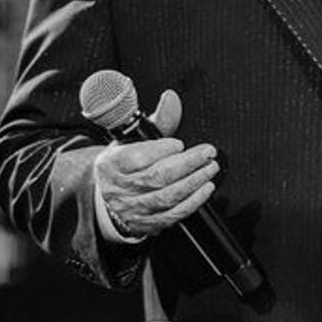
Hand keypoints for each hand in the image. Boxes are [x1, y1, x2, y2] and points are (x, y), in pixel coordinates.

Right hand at [94, 89, 219, 240]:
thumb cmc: (126, 162)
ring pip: (166, 197)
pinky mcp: (147, 224)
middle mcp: (120, 188)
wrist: (111, 197)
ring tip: (210, 168)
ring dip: (193, 182)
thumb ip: (158, 120)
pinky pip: (173, 215)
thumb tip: (171, 98)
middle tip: (207, 153)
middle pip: (156, 177)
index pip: (136, 157)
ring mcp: (133, 208)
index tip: (179, 144)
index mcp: (112, 164)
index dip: (161, 150)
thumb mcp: (135, 138)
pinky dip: (192, 202)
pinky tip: (206, 189)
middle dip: (187, 164)